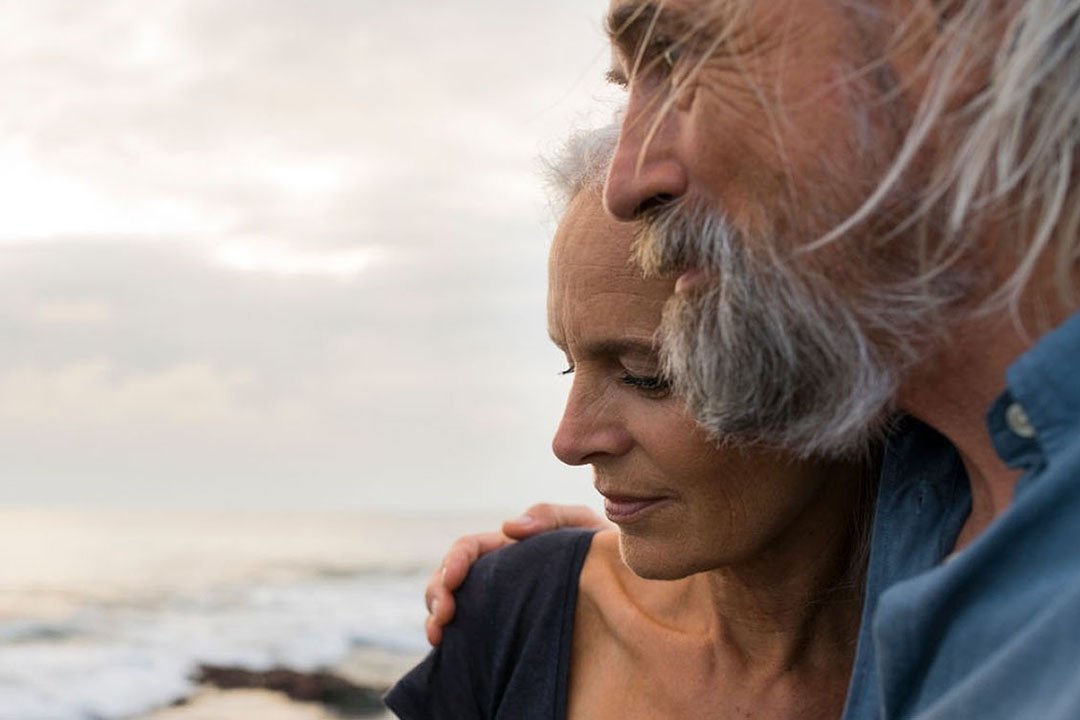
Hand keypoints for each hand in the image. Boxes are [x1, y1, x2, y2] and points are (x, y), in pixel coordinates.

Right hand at [424, 503, 608, 644]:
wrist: (628, 588)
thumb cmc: (601, 551)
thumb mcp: (581, 525)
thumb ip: (551, 515)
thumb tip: (508, 526)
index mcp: (508, 547)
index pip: (469, 548)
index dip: (454, 561)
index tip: (453, 580)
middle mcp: (497, 574)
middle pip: (450, 579)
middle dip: (438, 593)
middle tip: (444, 616)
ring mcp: (498, 603)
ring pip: (453, 606)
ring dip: (436, 617)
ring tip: (439, 635)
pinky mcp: (506, 629)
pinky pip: (471, 633)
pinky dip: (452, 639)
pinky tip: (447, 650)